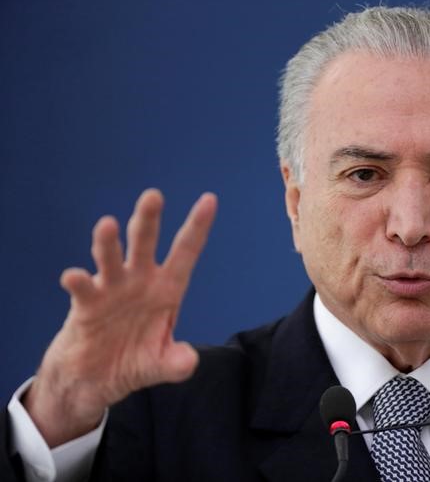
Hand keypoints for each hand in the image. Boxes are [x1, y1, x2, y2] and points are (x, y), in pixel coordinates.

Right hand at [22, 189, 216, 446]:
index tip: (209, 200)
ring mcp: (113, 289)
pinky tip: (74, 277)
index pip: (186, 252)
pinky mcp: (86, 304)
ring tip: (107, 225)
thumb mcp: (161, 364)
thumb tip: (188, 360)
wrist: (96, 379)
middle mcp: (140, 281)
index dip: (197, 227)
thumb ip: (177, 363)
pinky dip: (78, 282)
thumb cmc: (134, 361)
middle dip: (149, 220)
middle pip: (146, 244)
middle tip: (153, 196)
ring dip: (108, 243)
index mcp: (167, 288)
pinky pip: (82, 289)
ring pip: (111, 259)